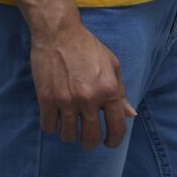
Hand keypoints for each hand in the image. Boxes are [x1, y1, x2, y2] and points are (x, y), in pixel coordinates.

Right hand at [30, 19, 137, 150]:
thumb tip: (130, 115)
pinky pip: (49, 127)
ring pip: (68, 136)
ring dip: (70, 134)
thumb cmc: (87, 47)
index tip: (109, 143)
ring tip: (70, 124)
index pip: (116, 128)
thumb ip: (121, 92)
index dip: (114, 141)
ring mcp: (66, 100)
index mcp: (109, 90)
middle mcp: (89, 98)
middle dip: (90, 144)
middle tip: (87, 139)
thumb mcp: (111, 65)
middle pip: (90, 139)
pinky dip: (52, 126)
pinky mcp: (46, 98)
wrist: (58, 32)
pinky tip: (56, 116)